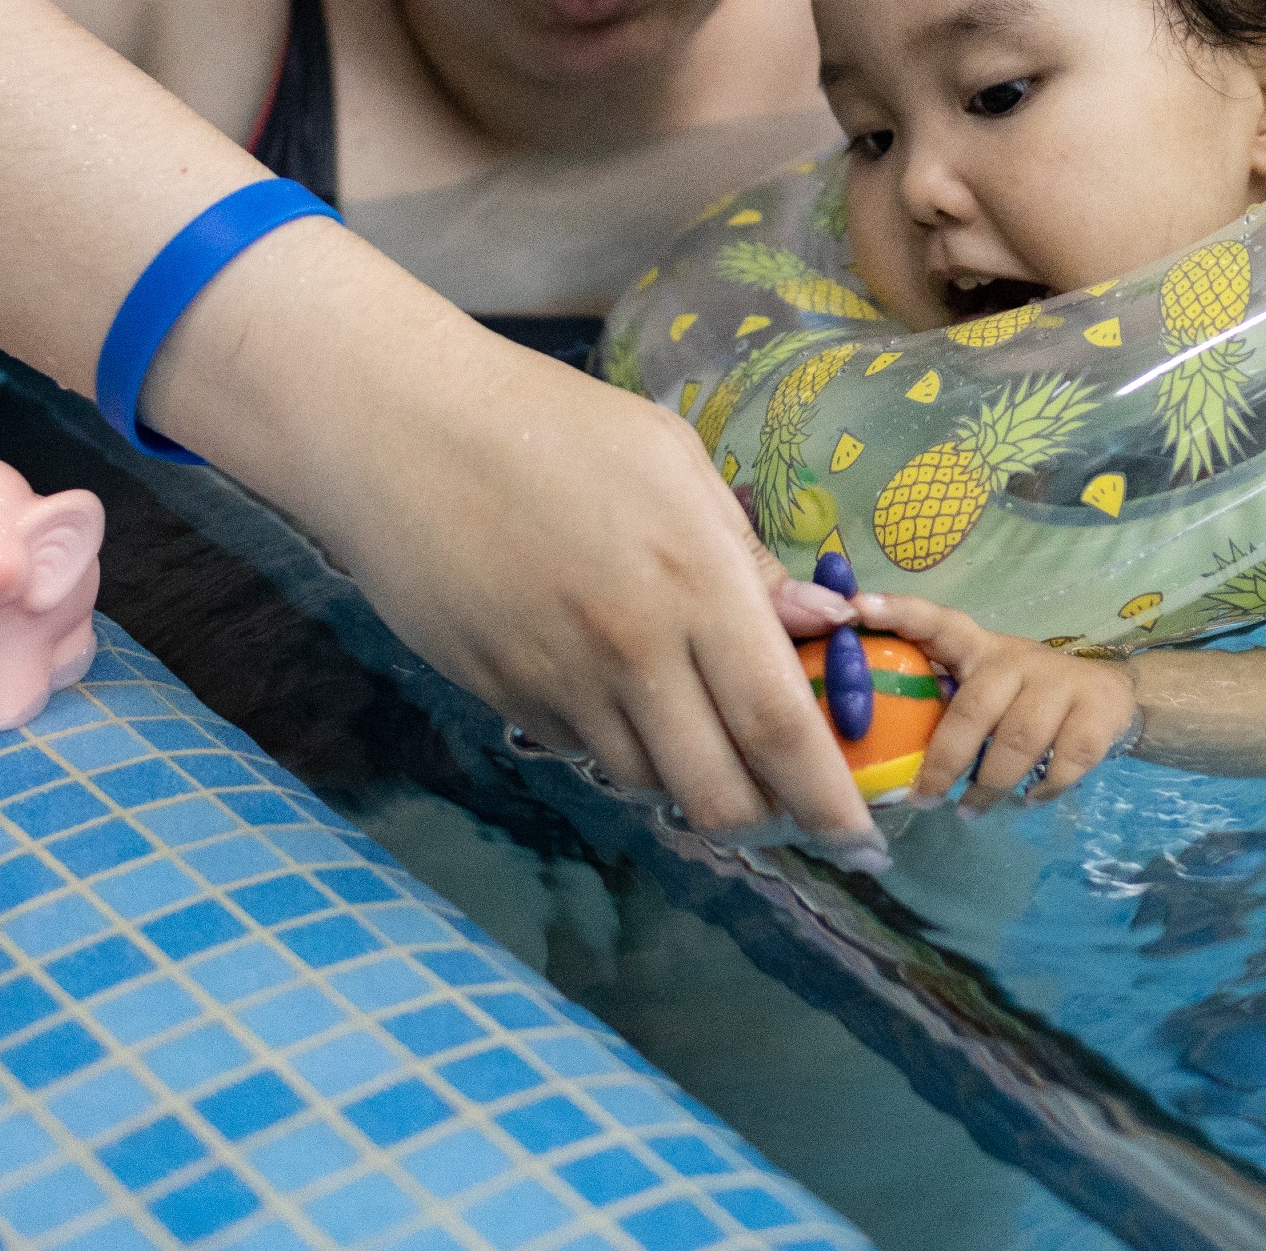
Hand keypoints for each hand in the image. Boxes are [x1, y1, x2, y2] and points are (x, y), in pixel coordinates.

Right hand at [161, 232, 886, 864]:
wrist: (399, 430)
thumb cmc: (552, 424)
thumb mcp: (673, 462)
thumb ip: (747, 557)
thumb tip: (821, 627)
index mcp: (695, 583)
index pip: (782, 729)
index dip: (828, 801)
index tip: (865, 841)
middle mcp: (634, 651)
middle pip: (718, 794)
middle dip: (765, 818)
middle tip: (787, 804)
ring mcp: (560, 683)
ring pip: (649, 784)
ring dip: (689, 779)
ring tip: (700, 731)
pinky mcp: (502, 696)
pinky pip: (583, 753)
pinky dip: (619, 746)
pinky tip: (618, 693)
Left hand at [850, 594, 1137, 809]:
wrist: (1110, 697)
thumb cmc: (1025, 697)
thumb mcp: (984, 686)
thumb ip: (943, 705)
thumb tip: (878, 752)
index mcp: (978, 649)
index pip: (936, 621)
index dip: (898, 613)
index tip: (855, 608)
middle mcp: (1017, 659)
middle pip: (974, 707)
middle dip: (944, 761)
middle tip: (922, 799)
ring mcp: (1061, 683)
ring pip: (1018, 741)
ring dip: (990, 786)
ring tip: (970, 811)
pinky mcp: (1097, 711)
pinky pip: (1065, 760)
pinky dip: (1044, 789)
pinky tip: (1030, 801)